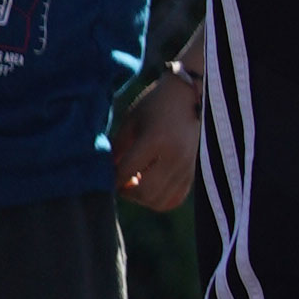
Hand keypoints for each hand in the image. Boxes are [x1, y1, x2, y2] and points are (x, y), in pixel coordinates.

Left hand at [113, 71, 198, 213]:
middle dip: (127, 192)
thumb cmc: (155, 105)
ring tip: (136, 182)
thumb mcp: (131, 120)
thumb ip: (118, 147)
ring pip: (159, 201)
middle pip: (145, 192)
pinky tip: (150, 185)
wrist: (188, 97)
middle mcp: (174, 156)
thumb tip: (106, 172)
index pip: (128, 171)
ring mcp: (186, 167)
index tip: (107, 175)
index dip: (113, 178)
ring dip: (142, 198)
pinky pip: (174, 200)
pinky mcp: (192, 174)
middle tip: (121, 180)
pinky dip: (158, 200)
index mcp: (155, 139)